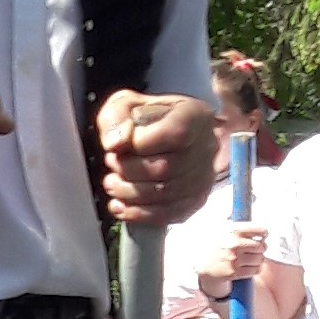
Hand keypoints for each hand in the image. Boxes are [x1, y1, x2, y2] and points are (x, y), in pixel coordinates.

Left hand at [97, 88, 217, 228]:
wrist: (159, 134)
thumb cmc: (142, 119)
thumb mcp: (124, 104)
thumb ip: (116, 116)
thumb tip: (116, 143)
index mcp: (195, 116)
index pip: (175, 133)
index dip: (141, 143)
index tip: (120, 145)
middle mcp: (208, 146)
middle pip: (166, 168)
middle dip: (129, 170)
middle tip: (112, 164)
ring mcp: (205, 176)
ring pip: (166, 193)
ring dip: (129, 193)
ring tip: (112, 183)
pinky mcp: (197, 199)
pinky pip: (171, 214)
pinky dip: (140, 214)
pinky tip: (120, 206)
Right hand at [189, 219, 267, 297]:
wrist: (200, 263)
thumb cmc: (214, 243)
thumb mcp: (221, 226)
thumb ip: (234, 216)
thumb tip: (250, 201)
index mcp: (233, 230)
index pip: (260, 230)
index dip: (263, 233)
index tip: (263, 236)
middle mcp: (234, 243)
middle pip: (261, 246)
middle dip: (261, 248)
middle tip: (256, 249)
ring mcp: (234, 259)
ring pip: (259, 259)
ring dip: (257, 259)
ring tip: (251, 258)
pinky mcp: (234, 272)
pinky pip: (254, 270)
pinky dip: (254, 269)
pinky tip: (248, 266)